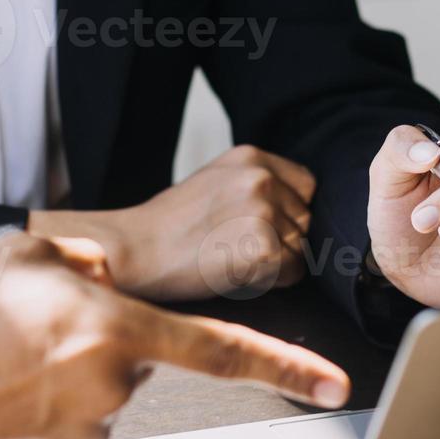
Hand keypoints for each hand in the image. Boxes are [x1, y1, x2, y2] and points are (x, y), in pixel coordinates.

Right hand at [0, 234, 350, 438]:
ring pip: (101, 392)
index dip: (286, 366)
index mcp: (117, 329)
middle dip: (101, 339)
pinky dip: (46, 410)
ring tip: (2, 362)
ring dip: (68, 374)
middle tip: (31, 329)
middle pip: (137, 356)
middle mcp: (114, 386)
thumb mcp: (22, 253)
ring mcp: (88, 433)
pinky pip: (73, 425)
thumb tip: (105, 278)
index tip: (334, 385)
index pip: (223, 350)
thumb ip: (86, 260)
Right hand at [30, 145, 315, 300]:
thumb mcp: (214, 183)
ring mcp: (264, 212)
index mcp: (252, 157)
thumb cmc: (167, 227)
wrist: (133, 251)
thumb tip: (300, 212)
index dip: (287, 213)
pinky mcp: (264, 249)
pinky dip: (269, 281)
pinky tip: (231, 272)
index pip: (306, 187)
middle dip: (281, 239)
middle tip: (231, 246)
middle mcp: (262, 178)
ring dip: (274, 262)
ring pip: (300, 249)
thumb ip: (255, 185)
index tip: (252, 228)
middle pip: (306, 221)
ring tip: (227, 258)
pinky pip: (292, 273)